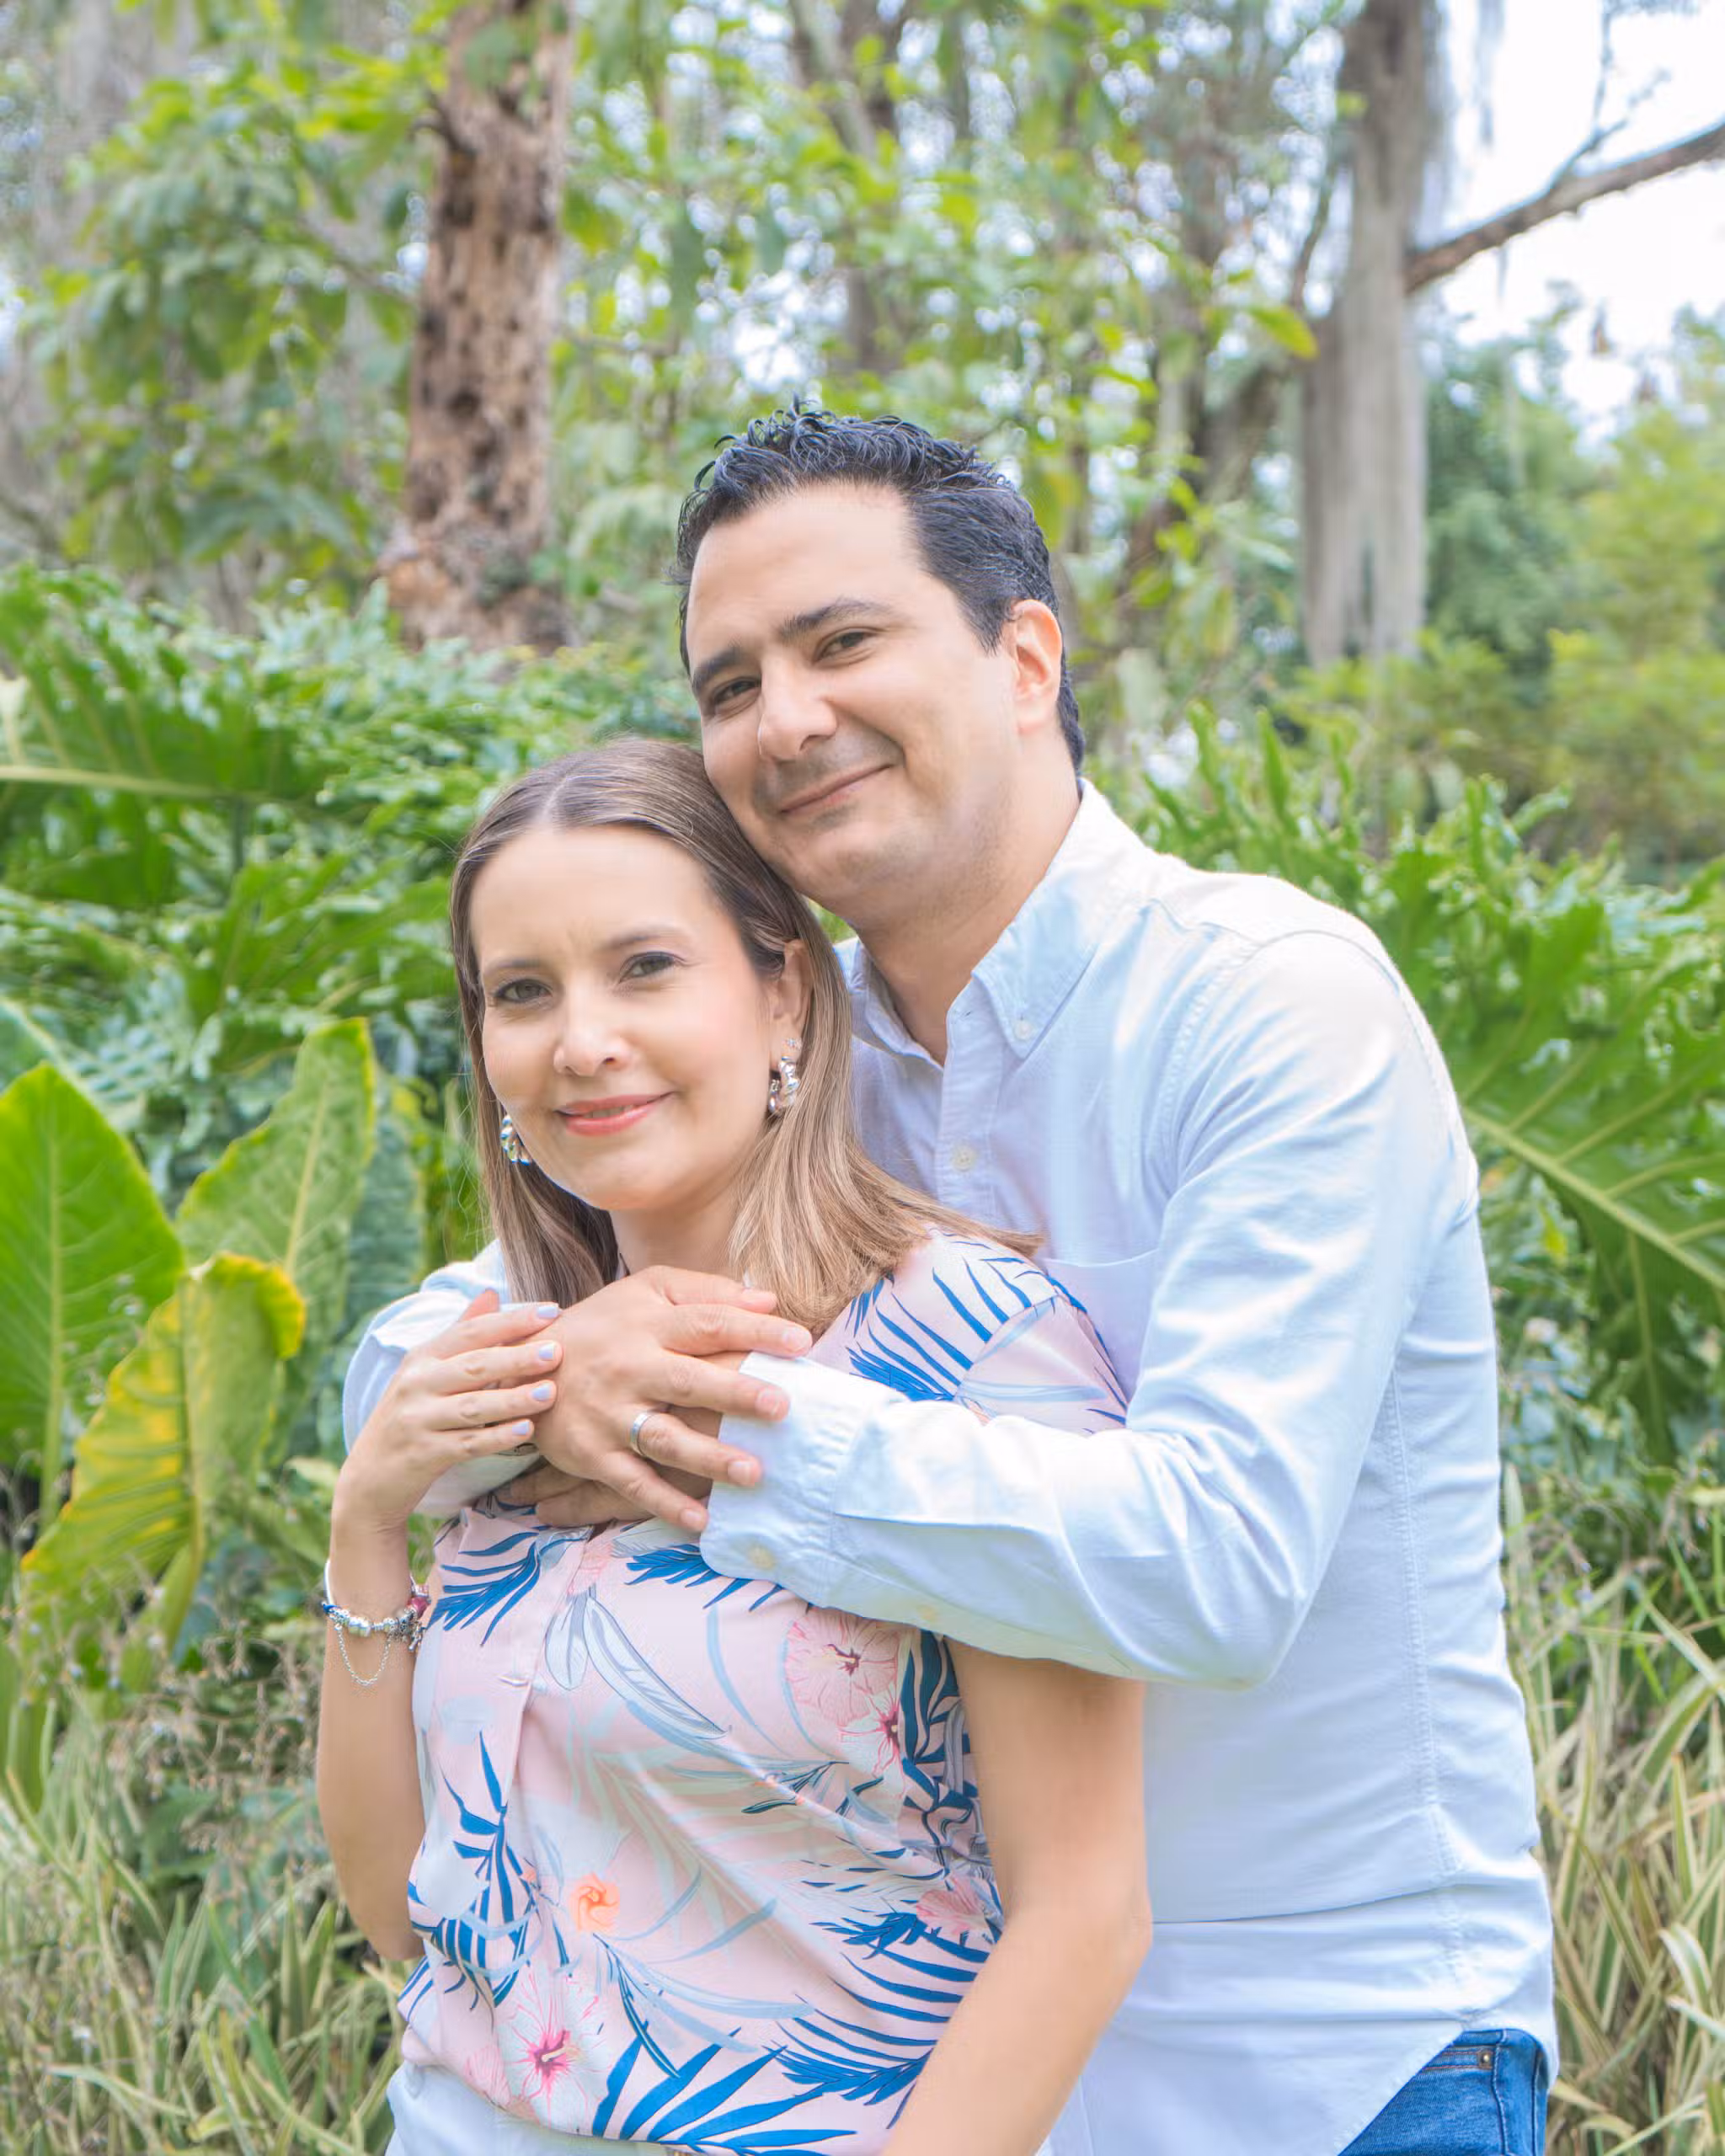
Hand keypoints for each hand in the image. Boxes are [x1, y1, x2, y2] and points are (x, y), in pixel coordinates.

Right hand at [335, 1289, 562, 1538]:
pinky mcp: (422, 1454)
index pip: (471, 1331)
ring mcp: (417, 1419)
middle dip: (517, 1357)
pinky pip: (467, 1444)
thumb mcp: (427, 1372)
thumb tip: (492, 1292)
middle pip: (474, 1365)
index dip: (512, 1320)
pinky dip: (497, 1437)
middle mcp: (416, 1383)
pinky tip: (526, 1431)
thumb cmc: (412, 1417)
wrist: (371, 1479)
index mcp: (422, 1357)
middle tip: (557, 1351)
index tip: (552, 1311)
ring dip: (513, 1399)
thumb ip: (461, 1333)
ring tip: (550, 1392)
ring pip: (473, 1406)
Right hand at [507, 1270, 810, 1533]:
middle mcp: (630, 1368)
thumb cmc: (605, 1324)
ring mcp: (610, 1414)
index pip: (709, 1323)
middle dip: (735, 1394)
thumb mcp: (646, 1291)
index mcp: (649, 1324)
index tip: (801, 1343)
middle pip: (688, 1380)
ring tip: (753, 1473)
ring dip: (707, 1458)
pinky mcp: (593, 1453)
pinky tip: (702, 1521)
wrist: (523, 1364)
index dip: (755, 1331)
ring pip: (663, 1438)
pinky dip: (665, 1503)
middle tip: (783, 1407)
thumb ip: (707, 1292)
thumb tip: (769, 1299)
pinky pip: (632, 1483)